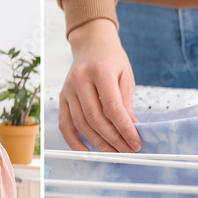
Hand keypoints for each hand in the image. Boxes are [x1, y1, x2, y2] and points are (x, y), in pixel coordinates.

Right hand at [59, 18, 140, 152]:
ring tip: (114, 153)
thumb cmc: (112, 59)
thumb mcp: (125, 76)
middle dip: (113, 140)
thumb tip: (131, 130)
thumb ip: (126, 103)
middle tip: (127, 152)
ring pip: (81, 124)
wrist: (92, 43)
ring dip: (98, 144)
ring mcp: (68, 89)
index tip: (136, 142)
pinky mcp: (62, 97)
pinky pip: (65, 124)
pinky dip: (74, 141)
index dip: (124, 129)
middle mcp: (80, 79)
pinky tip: (87, 152)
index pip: (112, 107)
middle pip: (96, 118)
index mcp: (100, 70)